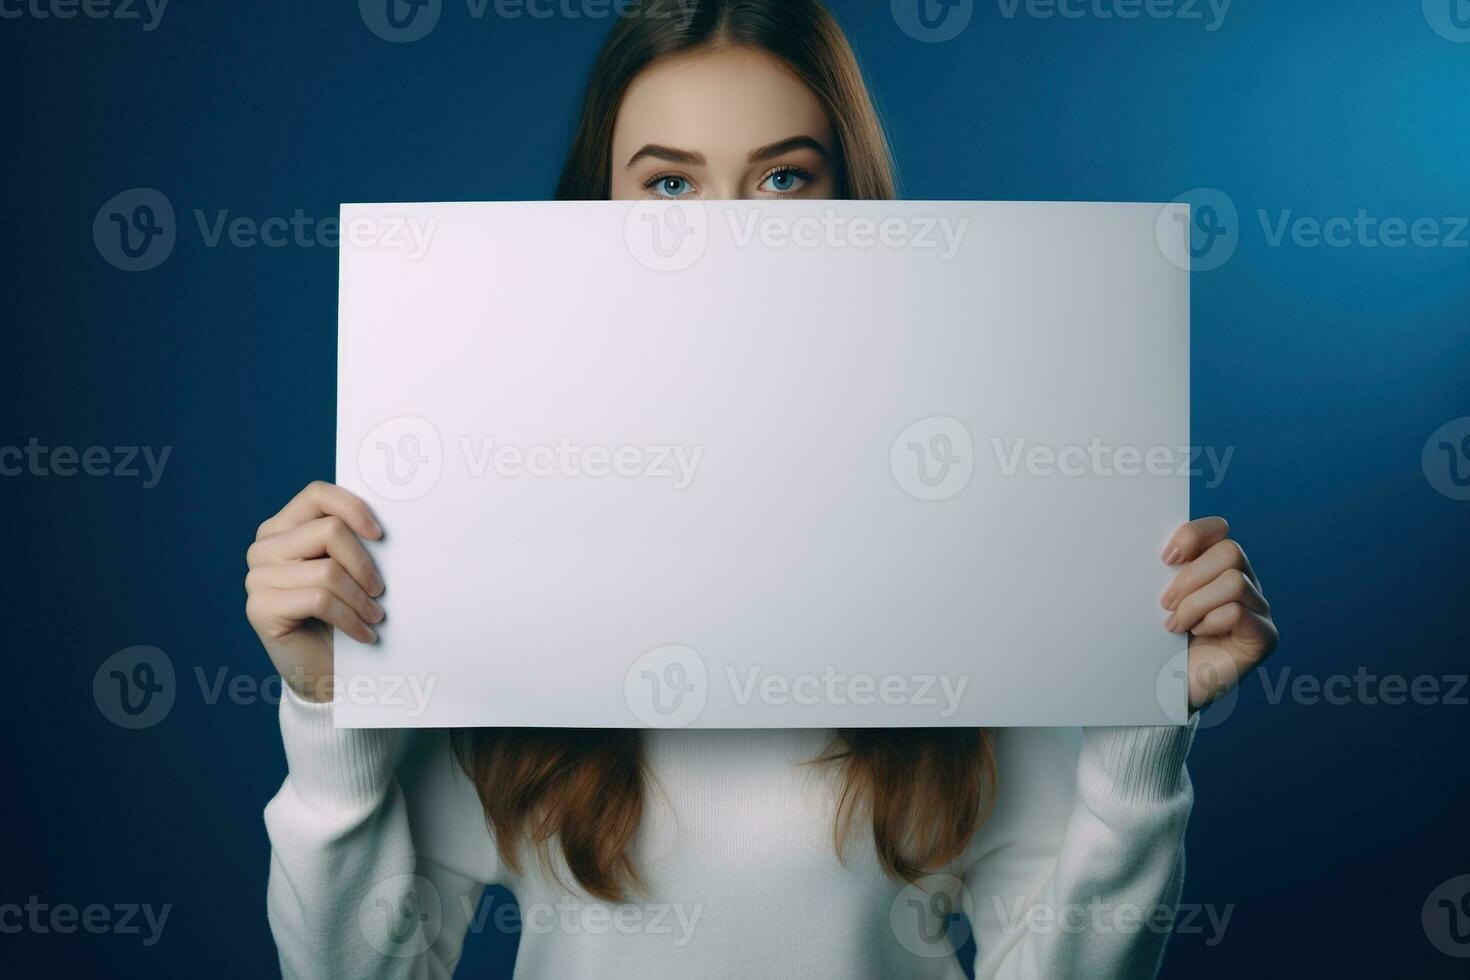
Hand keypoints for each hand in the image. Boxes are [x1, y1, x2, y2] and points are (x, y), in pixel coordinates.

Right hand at [244, 481, 385, 701]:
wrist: (324, 670)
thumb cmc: (341, 614)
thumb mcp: (347, 569)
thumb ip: (351, 541)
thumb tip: (381, 527)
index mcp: (284, 527)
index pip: (317, 494)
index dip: (353, 508)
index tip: (380, 536)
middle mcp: (264, 547)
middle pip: (329, 530)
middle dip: (365, 564)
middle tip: (380, 592)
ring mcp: (257, 577)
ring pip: (328, 570)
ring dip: (361, 599)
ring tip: (375, 616)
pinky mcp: (260, 607)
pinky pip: (320, 600)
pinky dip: (351, 619)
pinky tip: (364, 634)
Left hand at [1160, 517, 1278, 711]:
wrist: (1164, 690)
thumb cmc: (1157, 643)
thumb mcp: (1156, 600)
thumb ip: (1163, 572)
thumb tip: (1148, 548)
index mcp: (1218, 567)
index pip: (1219, 529)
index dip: (1193, 535)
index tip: (1165, 559)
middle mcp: (1245, 584)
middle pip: (1230, 551)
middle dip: (1191, 576)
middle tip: (1165, 603)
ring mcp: (1258, 611)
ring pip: (1234, 581)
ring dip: (1195, 603)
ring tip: (1175, 625)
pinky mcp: (1263, 637)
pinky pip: (1240, 612)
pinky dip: (1212, 621)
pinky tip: (1197, 635)